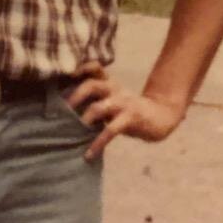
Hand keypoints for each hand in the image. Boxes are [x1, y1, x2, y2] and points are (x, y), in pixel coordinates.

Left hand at [67, 62, 185, 161]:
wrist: (161, 116)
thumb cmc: (129, 108)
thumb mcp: (113, 97)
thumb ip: (96, 98)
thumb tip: (66, 108)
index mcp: (109, 82)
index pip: (95, 68)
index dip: (81, 68)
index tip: (67, 74)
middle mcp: (114, 89)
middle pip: (92, 85)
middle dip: (75, 95)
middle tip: (62, 109)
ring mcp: (123, 103)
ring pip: (98, 107)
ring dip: (83, 120)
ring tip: (72, 131)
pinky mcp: (130, 118)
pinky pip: (111, 131)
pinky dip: (98, 143)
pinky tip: (88, 155)